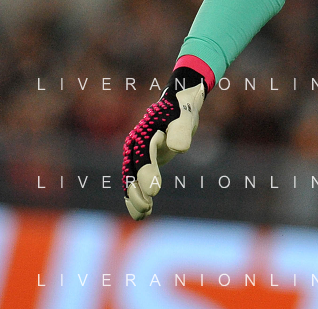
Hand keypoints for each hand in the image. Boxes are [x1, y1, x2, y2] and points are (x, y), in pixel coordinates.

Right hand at [122, 68, 205, 219]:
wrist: (179, 102)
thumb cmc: (183, 108)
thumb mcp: (186, 116)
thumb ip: (181, 131)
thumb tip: (178, 149)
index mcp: (146, 132)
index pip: (144, 156)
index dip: (147, 174)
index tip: (153, 192)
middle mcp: (137, 143)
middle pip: (133, 169)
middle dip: (137, 190)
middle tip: (146, 209)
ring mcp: (137, 152)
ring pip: (132, 177)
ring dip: (134, 196)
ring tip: (142, 215)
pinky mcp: (143, 159)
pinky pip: (136, 179)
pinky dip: (137, 194)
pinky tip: (142, 212)